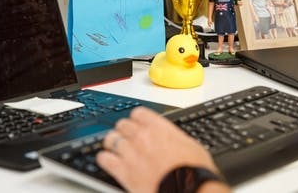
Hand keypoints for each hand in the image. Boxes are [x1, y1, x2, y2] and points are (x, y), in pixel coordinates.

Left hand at [96, 106, 223, 192]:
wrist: (189, 189)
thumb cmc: (193, 170)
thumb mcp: (189, 144)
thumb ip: (174, 137)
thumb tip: (172, 139)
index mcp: (159, 127)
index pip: (139, 113)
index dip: (136, 118)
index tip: (137, 123)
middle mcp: (143, 136)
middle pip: (122, 124)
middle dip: (123, 130)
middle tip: (125, 136)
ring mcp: (131, 153)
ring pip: (111, 139)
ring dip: (112, 143)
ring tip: (114, 147)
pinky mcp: (123, 172)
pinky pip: (104, 159)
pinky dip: (104, 159)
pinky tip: (107, 161)